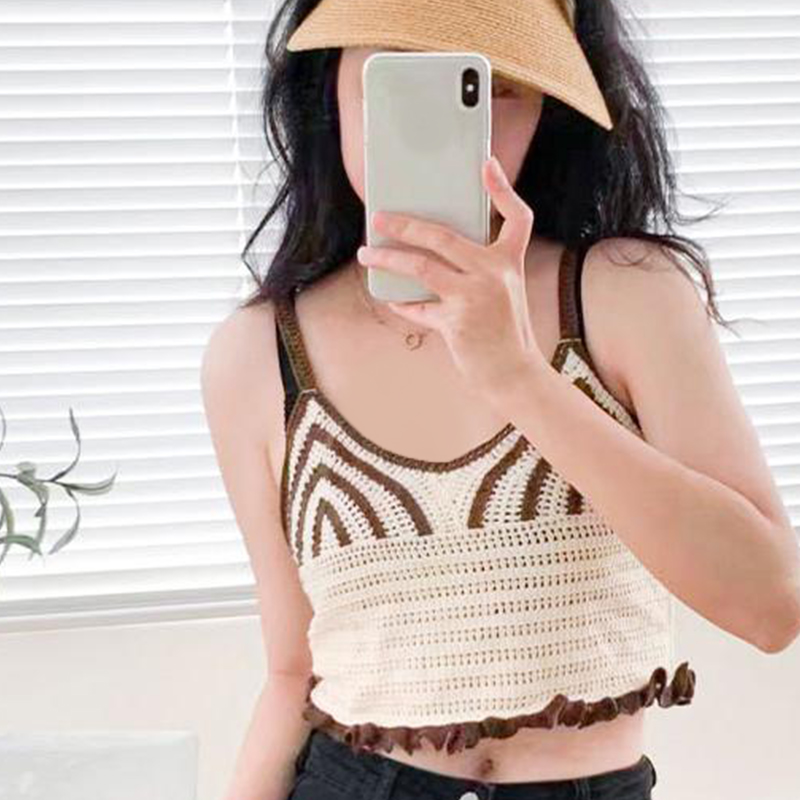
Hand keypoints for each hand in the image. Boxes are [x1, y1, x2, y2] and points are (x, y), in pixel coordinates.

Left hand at [356, 156, 544, 393]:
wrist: (514, 374)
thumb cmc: (505, 333)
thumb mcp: (501, 294)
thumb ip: (476, 271)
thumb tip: (428, 254)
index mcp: (510, 262)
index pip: (517, 217)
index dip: (502, 189)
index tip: (486, 164)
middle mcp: (495, 273)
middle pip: (442, 235)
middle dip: (405, 224)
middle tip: (378, 219)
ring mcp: (475, 296)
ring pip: (420, 266)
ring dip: (387, 259)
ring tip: (366, 255)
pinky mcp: (457, 321)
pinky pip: (419, 307)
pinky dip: (402, 303)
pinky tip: (390, 298)